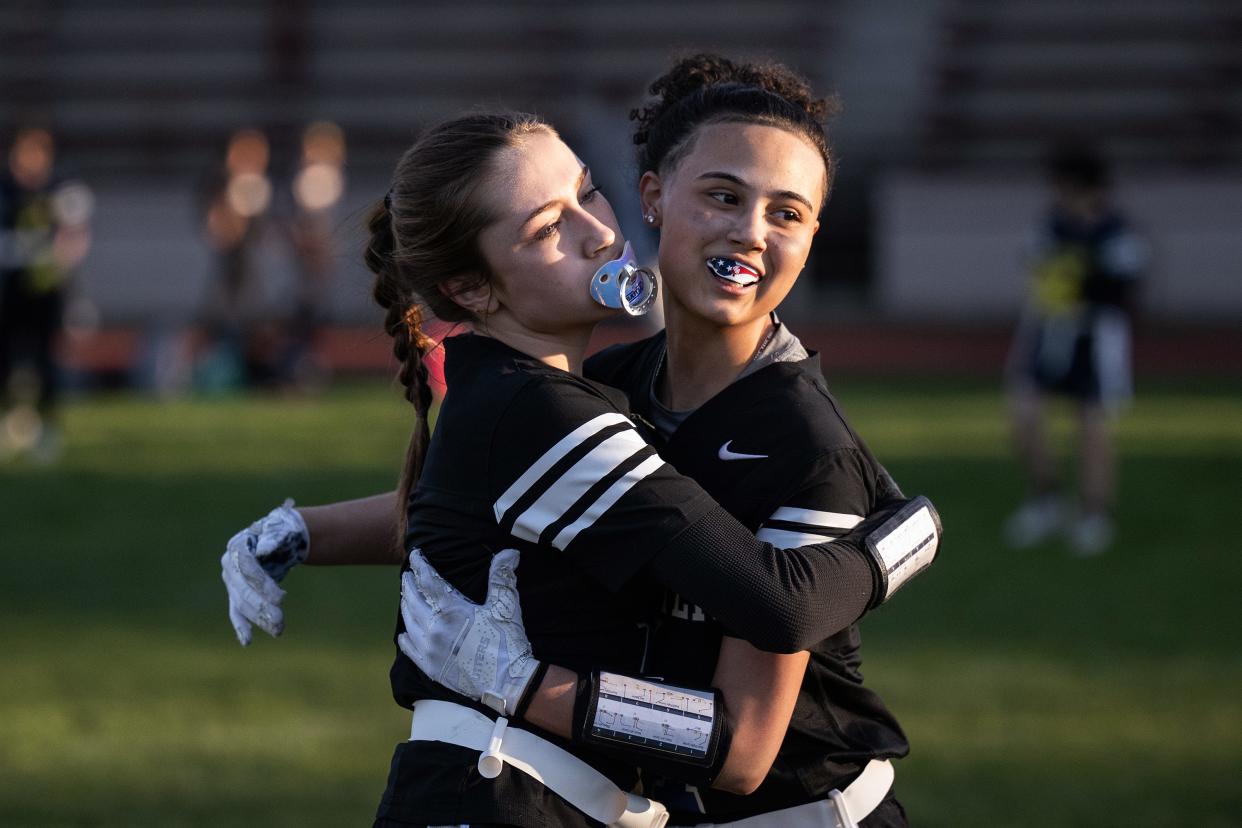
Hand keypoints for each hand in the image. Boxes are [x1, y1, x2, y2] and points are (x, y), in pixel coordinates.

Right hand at [220, 499, 308, 645]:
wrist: (279, 537)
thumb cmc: (282, 531)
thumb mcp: (283, 528)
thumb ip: (274, 536)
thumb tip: (264, 549)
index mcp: (238, 546)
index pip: (248, 568)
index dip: (263, 584)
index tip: (282, 598)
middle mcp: (229, 564)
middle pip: (243, 589)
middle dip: (262, 606)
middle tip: (280, 621)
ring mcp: (231, 580)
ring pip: (242, 604)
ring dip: (259, 619)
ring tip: (278, 630)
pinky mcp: (237, 593)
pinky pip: (236, 612)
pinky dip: (241, 626)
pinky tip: (247, 642)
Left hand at [398, 547, 539, 716]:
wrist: (507, 682)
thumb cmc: (507, 641)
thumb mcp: (506, 605)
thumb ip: (501, 576)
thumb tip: (509, 552)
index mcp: (451, 610)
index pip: (428, 580)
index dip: (420, 564)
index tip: (415, 554)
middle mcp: (434, 628)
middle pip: (413, 599)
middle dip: (409, 584)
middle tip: (408, 575)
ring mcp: (429, 649)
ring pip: (408, 622)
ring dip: (406, 606)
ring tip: (406, 597)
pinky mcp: (430, 667)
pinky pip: (409, 649)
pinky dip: (405, 637)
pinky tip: (404, 633)